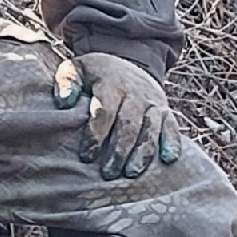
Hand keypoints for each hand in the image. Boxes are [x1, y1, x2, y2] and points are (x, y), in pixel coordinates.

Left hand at [51, 52, 178, 179]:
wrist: (129, 62)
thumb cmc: (96, 75)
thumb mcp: (77, 68)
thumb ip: (66, 81)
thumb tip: (64, 102)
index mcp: (111, 83)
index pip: (105, 110)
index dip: (96, 134)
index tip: (86, 156)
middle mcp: (136, 93)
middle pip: (129, 124)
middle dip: (119, 150)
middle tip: (108, 173)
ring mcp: (153, 102)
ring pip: (151, 128)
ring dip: (142, 152)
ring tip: (131, 173)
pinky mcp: (166, 111)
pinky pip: (172, 127)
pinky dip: (172, 142)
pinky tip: (168, 159)